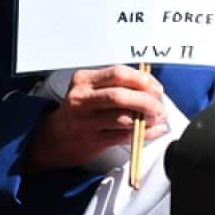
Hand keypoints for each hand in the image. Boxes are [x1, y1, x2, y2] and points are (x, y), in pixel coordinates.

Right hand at [26, 65, 168, 171]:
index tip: (156, 88)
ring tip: (158, 119)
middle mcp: (82, 98)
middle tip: (159, 106)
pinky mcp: (92, 140)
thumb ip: (117, 85)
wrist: (55, 137)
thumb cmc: (80, 111)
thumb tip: (151, 88)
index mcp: (84, 80)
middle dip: (146, 101)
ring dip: (147, 119)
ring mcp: (86, 121)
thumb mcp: (91, 90)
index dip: (142, 80)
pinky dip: (143, 134)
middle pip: (120, 95)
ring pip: (123, 118)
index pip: (118, 73)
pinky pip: (123, 136)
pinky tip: (153, 131)